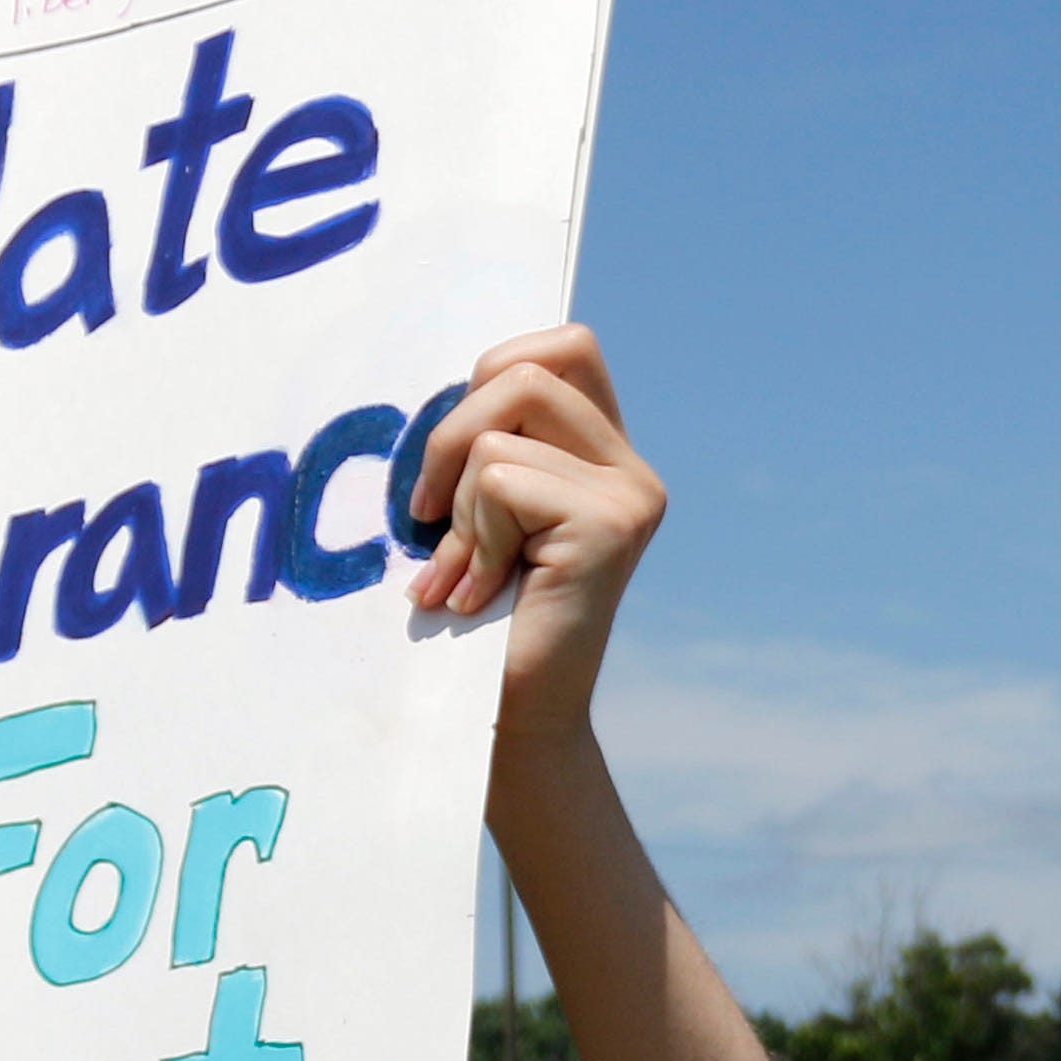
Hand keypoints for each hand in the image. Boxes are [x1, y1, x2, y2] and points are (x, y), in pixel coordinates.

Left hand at [403, 326, 662, 740]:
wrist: (515, 714)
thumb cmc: (482, 615)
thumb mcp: (481, 509)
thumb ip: (487, 441)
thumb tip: (447, 385)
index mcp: (606, 454)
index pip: (566, 346)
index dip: (497, 369)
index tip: (456, 450)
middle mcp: (632, 468)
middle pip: (524, 373)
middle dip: (449, 437)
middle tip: (428, 514)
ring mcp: (630, 495)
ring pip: (497, 434)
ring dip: (456, 507)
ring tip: (462, 572)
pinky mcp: (611, 526)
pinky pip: (500, 484)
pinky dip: (470, 541)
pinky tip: (480, 594)